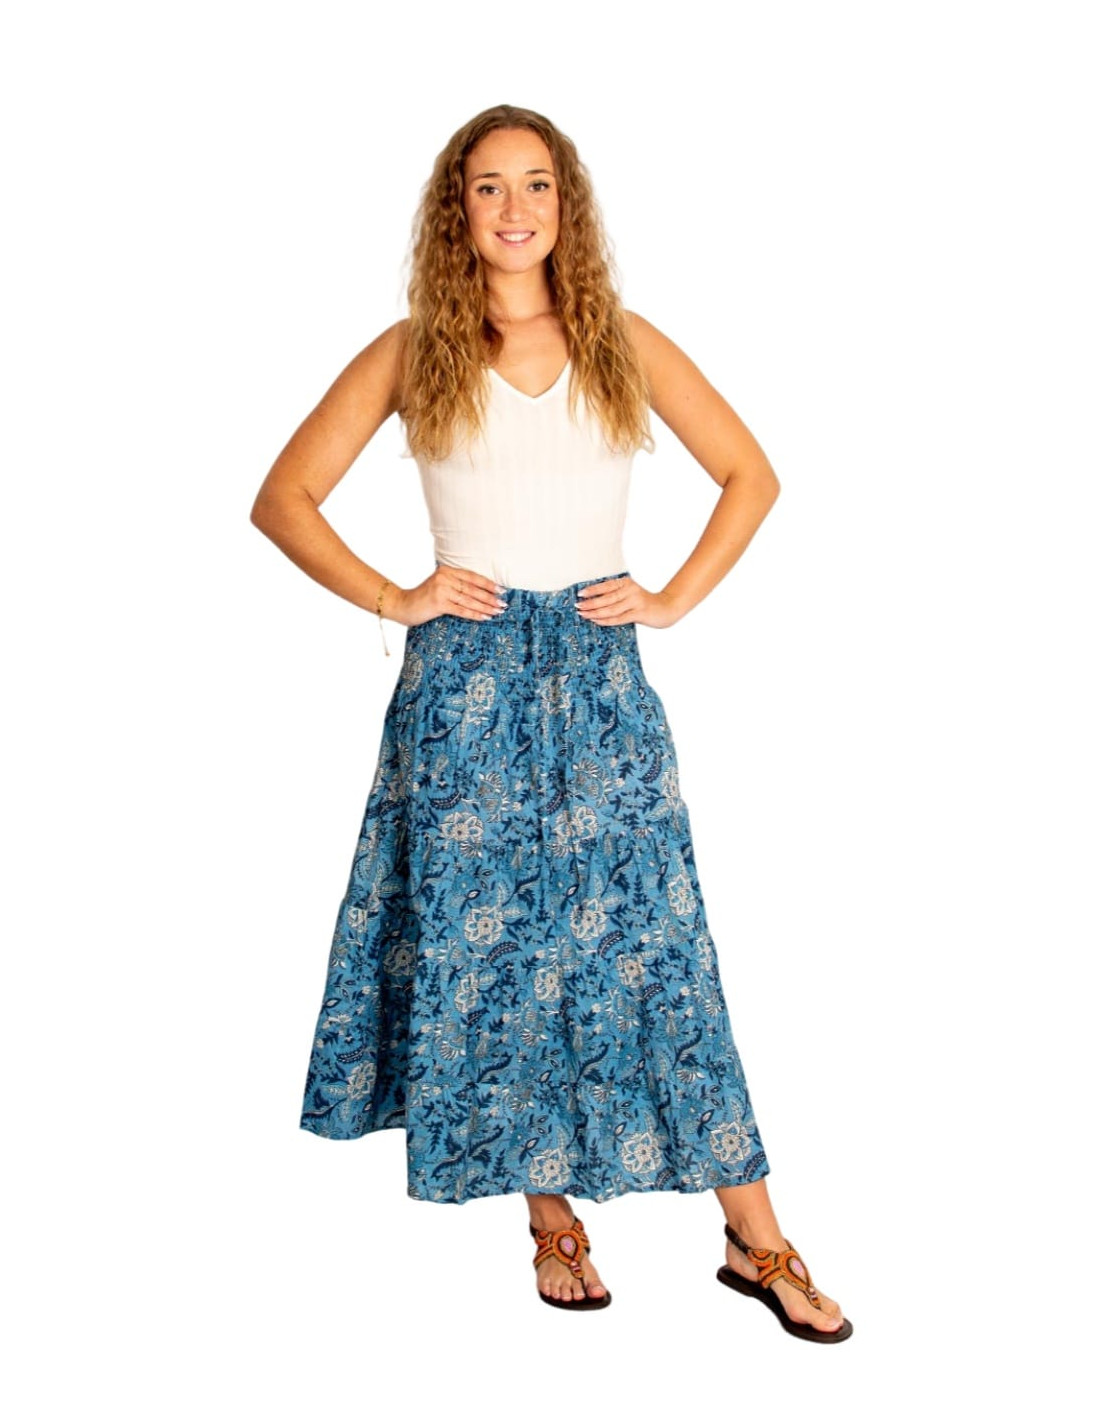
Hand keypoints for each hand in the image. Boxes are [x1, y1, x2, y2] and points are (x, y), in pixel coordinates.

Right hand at [385, 564, 507, 627]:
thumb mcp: (439, 585)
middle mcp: (444, 577)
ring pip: (469, 599)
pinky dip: (475, 614)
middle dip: (490, 597)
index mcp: (446, 570)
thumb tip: (479, 593)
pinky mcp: (439, 603)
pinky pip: (461, 609)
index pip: (472, 577)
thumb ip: (454, 585)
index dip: (488, 584)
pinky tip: (485, 617)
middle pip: (473, 588)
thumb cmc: (423, 598)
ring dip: (485, 606)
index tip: (501, 590)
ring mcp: (441, 590)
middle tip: (503, 603)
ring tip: (497, 611)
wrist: (402, 605)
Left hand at [574, 575, 684, 628]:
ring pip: (610, 609)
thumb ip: (617, 594)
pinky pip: (618, 618)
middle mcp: (630, 590)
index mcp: (627, 583)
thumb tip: (594, 600)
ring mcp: (635, 602)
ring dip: (595, 612)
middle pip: (606, 598)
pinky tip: (597, 621)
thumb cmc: (644, 602)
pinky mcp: (639, 613)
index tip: (580, 594)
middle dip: (590, 602)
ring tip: (584, 614)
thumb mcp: (631, 593)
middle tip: (578, 606)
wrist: (666, 608)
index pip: (606, 585)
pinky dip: (606, 620)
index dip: (592, 589)